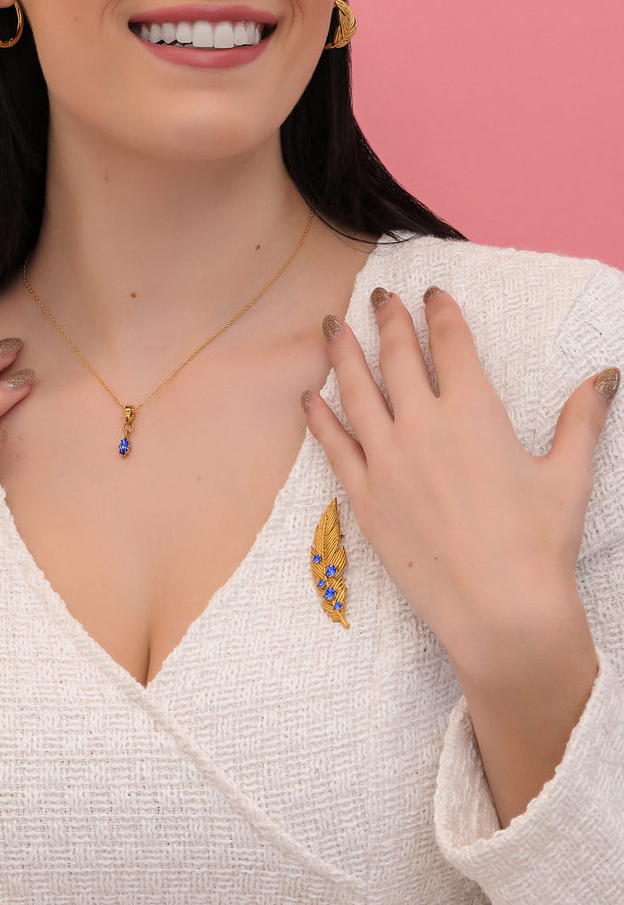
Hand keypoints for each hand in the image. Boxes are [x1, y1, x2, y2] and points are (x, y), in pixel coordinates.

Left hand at [302, 288, 617, 661]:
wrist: (500, 610)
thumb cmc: (538, 544)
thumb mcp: (567, 475)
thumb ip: (581, 419)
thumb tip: (606, 375)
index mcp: (474, 412)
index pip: (451, 344)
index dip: (441, 313)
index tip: (431, 293)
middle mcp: (423, 426)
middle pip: (398, 356)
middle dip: (388, 320)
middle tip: (379, 296)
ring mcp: (388, 460)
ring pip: (356, 390)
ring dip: (343, 352)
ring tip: (332, 325)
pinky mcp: (365, 496)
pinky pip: (334, 445)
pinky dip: (320, 416)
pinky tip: (310, 396)